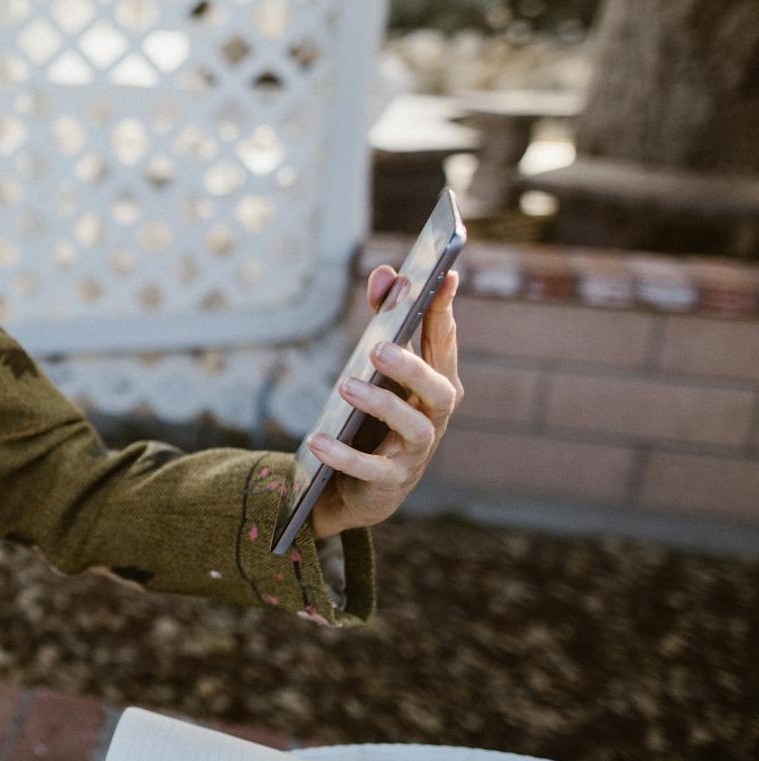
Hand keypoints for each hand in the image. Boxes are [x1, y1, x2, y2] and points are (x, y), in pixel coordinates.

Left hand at [309, 264, 464, 537]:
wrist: (359, 486)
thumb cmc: (374, 415)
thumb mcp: (377, 368)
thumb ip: (383, 320)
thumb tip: (386, 274)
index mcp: (435, 383)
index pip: (444, 344)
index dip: (444, 311)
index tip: (444, 277)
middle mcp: (434, 416)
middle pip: (439, 389)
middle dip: (413, 366)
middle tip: (378, 346)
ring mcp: (416, 451)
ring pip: (414, 427)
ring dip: (382, 404)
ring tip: (345, 384)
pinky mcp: (390, 481)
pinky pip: (371, 469)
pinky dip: (344, 455)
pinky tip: (316, 440)